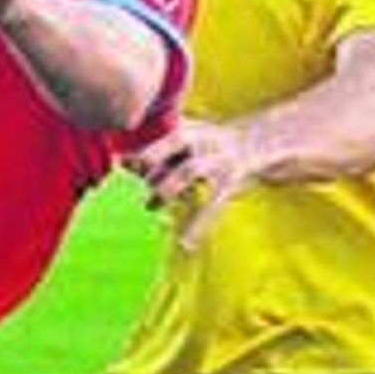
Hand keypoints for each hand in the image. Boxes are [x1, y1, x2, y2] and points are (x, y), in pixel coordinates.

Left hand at [128, 115, 257, 248]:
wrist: (253, 141)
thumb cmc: (205, 143)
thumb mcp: (183, 139)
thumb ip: (154, 152)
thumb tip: (121, 163)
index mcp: (189, 129)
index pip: (161, 137)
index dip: (142, 151)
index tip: (122, 164)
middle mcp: (203, 142)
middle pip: (172, 144)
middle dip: (152, 165)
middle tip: (137, 180)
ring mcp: (217, 161)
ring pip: (188, 171)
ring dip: (165, 188)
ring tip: (149, 206)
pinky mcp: (229, 183)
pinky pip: (212, 205)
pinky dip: (198, 225)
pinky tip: (185, 244)